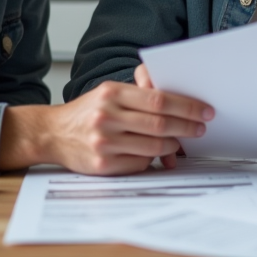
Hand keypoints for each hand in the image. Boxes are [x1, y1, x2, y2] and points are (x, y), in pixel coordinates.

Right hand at [0, 65, 212, 174]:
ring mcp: (104, 142)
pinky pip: (139, 163)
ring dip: (172, 145)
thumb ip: (139, 93)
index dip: (186, 106)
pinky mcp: (102, 164)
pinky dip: (152, 159)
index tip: (204, 110)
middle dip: (186, 126)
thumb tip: (177, 100)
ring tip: (180, 142)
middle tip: (201, 128)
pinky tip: (156, 155)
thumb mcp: (108, 92)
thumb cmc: (88, 111)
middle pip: (159, 123)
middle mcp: (107, 116)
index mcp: (112, 93)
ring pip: (152, 146)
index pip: (158, 99)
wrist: (52, 133)